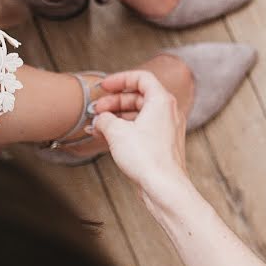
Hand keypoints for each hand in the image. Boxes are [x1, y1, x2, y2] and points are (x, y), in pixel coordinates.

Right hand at [92, 70, 187, 206]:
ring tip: (99, 125)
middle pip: (139, 96)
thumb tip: (100, 119)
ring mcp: (167, 128)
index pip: (141, 78)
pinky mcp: (163, 144)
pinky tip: (109, 137)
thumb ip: (104, 119)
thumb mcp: (117, 133)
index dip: (120, 79)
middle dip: (115, 101)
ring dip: (118, 116)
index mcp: (161, 101)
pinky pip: (143, 128)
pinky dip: (126, 129)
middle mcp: (168, 112)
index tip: (104, 86)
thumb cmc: (147, 158)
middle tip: (97, 109)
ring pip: (140, 114)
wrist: (164, 187)